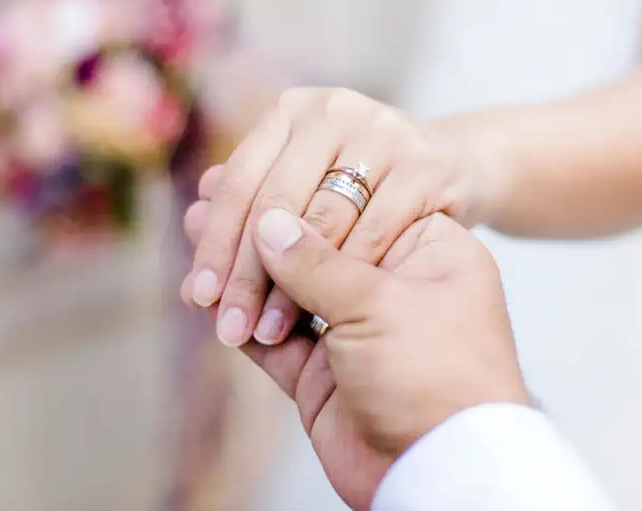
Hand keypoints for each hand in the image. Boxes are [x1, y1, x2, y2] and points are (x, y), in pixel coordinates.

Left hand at [180, 87, 482, 346]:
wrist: (459, 166)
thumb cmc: (364, 185)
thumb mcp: (305, 181)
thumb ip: (253, 197)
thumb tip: (188, 218)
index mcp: (293, 110)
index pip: (242, 181)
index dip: (216, 242)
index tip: (197, 297)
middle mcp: (334, 111)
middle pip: (276, 202)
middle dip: (247, 273)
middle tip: (227, 326)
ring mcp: (384, 134)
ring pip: (324, 220)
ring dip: (294, 285)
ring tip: (270, 331)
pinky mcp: (425, 166)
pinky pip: (376, 231)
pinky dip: (349, 277)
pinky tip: (330, 316)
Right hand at [183, 203, 527, 509]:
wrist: (445, 471)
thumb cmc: (439, 376)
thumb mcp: (380, 303)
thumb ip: (317, 261)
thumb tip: (267, 222)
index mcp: (428, 253)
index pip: (355, 206)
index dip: (301, 191)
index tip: (255, 170)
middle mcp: (393, 289)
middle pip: (317, 247)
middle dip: (262, 227)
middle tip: (210, 198)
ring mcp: (357, 335)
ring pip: (288, 292)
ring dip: (242, 268)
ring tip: (196, 231)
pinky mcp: (326, 377)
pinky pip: (274, 340)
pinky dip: (240, 317)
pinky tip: (208, 292)